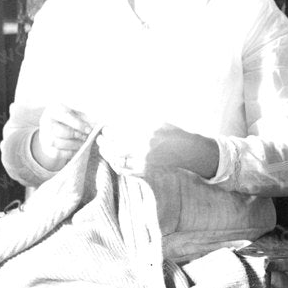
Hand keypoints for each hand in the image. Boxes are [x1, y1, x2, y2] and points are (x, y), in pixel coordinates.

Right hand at [34, 104, 93, 168]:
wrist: (54, 131)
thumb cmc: (69, 120)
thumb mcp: (76, 114)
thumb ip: (85, 117)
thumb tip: (96, 124)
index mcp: (54, 109)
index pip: (65, 116)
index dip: (79, 124)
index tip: (89, 130)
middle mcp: (45, 121)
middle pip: (61, 130)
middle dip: (76, 135)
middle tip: (86, 137)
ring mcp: (44, 135)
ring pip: (58, 142)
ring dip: (74, 144)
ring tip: (83, 143)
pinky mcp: (46, 148)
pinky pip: (57, 153)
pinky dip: (69, 152)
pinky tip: (77, 149)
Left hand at [98, 120, 212, 178]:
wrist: (187, 151)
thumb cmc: (172, 133)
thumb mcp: (157, 121)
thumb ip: (139, 119)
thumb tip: (118, 116)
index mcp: (148, 133)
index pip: (121, 132)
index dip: (109, 130)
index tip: (105, 127)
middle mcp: (145, 148)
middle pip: (116, 146)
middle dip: (105, 142)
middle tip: (100, 137)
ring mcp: (145, 161)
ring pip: (118, 159)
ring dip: (107, 153)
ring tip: (102, 147)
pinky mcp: (146, 170)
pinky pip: (125, 170)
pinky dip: (116, 165)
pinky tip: (112, 159)